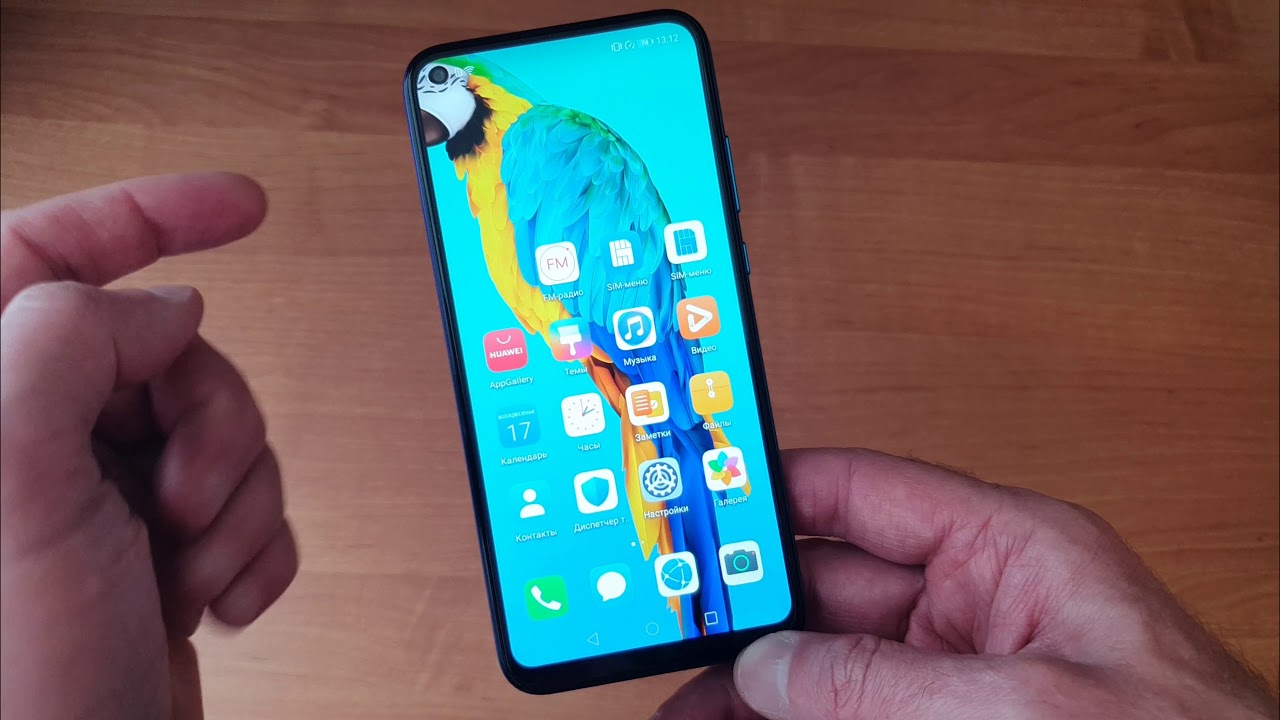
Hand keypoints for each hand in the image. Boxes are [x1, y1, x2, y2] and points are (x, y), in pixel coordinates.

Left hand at [1, 174, 297, 718]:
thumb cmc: (12, 684)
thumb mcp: (18, 484)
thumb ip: (67, 344)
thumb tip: (157, 307)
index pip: (44, 253)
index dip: (146, 214)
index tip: (237, 207)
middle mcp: (28, 438)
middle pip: (164, 350)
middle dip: (208, 419)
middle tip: (183, 492)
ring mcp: (94, 493)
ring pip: (218, 423)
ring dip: (236, 496)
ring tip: (194, 562)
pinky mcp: (153, 544)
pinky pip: (246, 495)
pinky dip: (255, 543)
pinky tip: (220, 594)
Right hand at [655, 448, 1275, 718]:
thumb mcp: (1020, 707)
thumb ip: (882, 680)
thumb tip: (773, 667)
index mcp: (1007, 548)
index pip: (859, 493)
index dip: (769, 495)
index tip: (696, 516)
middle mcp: (975, 603)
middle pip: (824, 589)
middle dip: (743, 615)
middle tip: (669, 638)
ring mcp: (959, 674)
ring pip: (823, 665)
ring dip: (753, 686)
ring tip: (683, 712)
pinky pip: (846, 712)